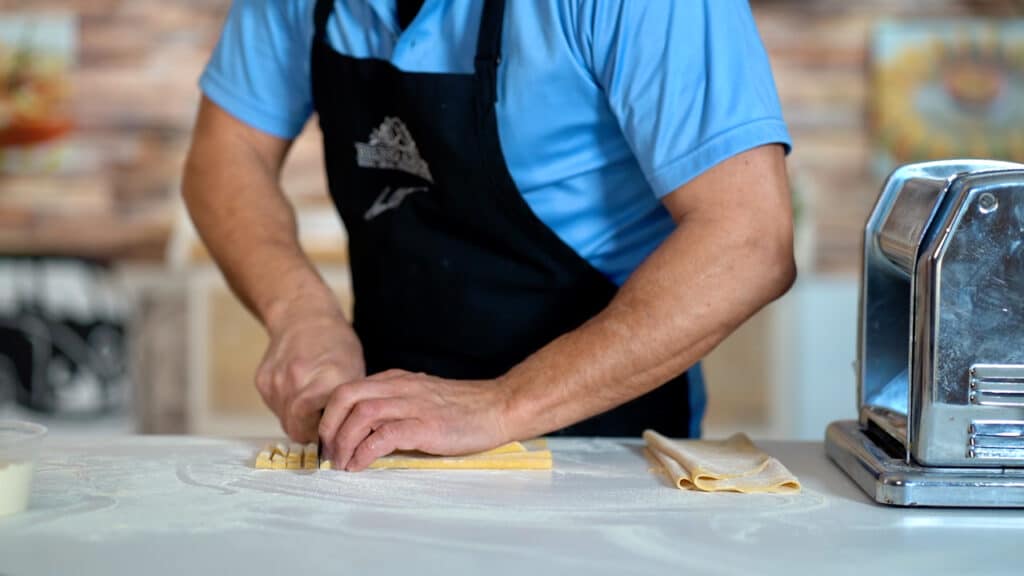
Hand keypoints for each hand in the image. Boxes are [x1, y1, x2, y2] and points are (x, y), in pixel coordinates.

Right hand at [255, 299, 364, 442]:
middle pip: (300, 431)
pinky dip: (288, 407)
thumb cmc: (335, 342)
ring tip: (314, 404)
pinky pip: (275, 408)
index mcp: (328, 379)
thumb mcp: (355, 370)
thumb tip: (348, 435)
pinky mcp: (262, 381)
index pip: (325, 429)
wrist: (302, 314)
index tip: (338, 438)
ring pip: (286, 422)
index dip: (331, 437)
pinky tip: (299, 391)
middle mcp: (299, 381)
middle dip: (313, 433)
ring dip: (299, 421)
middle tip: (326, 425)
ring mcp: (276, 382)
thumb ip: (348, 404)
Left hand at [314, 370, 512, 470]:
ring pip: (361, 414)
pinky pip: (384, 436)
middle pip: (345, 396)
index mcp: (396, 380)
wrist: (499, 407)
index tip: (327, 440)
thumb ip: (396, 406)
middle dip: (329, 426)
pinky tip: (361, 465)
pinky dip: (365, 452)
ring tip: (342, 464)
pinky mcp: (426, 425)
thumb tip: (366, 432)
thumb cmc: (464, 408)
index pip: (348, 390)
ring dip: (343, 441)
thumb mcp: (422, 397)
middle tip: (329, 453)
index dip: (330, 415)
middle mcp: (400, 387)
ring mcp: (413, 404)